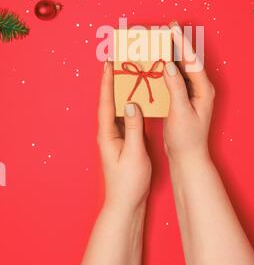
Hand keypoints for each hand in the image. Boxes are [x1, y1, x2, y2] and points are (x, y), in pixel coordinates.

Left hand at [98, 61, 151, 211]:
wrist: (126, 202)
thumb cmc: (129, 181)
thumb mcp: (134, 153)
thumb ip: (133, 128)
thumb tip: (131, 103)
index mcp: (107, 133)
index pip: (106, 102)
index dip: (107, 82)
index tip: (108, 64)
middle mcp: (108, 131)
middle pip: (110, 101)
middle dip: (113, 80)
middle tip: (119, 62)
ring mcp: (115, 136)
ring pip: (117, 108)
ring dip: (121, 90)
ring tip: (129, 73)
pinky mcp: (123, 140)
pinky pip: (126, 116)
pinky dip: (130, 104)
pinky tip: (137, 97)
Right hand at [163, 24, 214, 162]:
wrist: (187, 157)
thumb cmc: (186, 138)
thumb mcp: (180, 112)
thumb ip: (176, 87)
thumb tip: (169, 65)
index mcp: (203, 89)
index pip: (192, 60)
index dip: (182, 42)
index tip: (172, 28)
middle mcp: (199, 87)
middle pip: (187, 60)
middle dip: (176, 43)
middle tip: (165, 28)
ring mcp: (190, 92)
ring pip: (179, 67)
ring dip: (169, 54)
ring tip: (159, 40)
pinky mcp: (181, 98)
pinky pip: (173, 78)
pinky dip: (164, 68)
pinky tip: (155, 63)